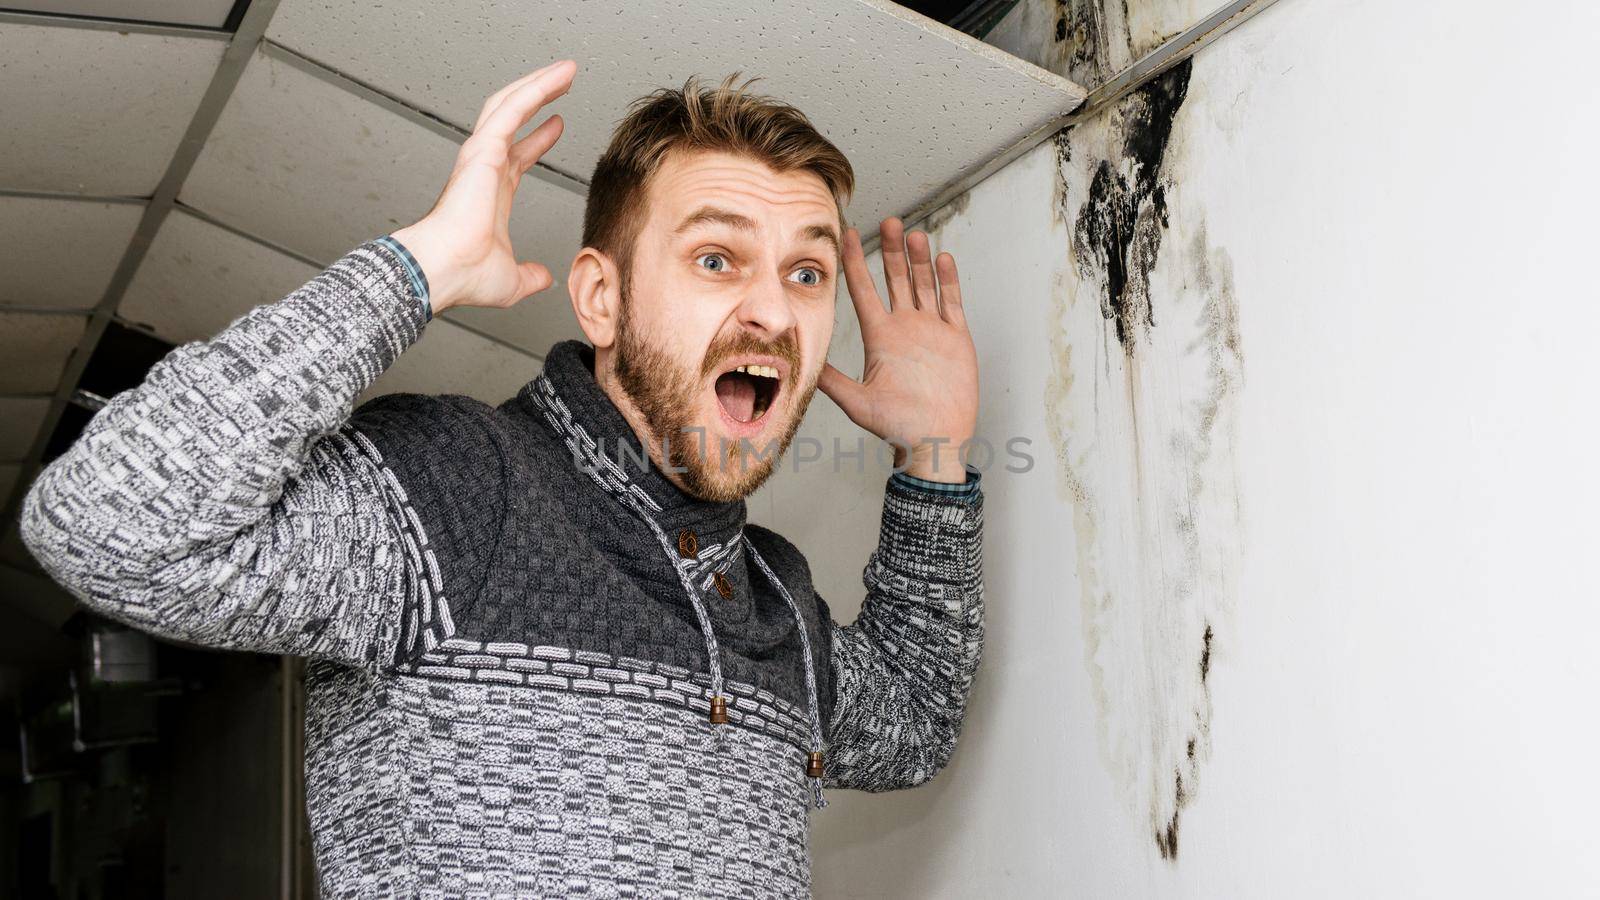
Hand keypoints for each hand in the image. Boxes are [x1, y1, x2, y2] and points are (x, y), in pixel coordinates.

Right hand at [390, 60, 576, 313]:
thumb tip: (543, 278)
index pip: (519, 156)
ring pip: (511, 103)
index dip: (538, 139)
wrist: (443, 270)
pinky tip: (558, 76)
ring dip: (539, 83)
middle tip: (562, 84)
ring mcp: (482, 155)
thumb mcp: (512, 278)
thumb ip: (530, 276)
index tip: (556, 125)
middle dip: (537, 98)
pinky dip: (537, 88)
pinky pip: (513, 108)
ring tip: (566, 69)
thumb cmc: (464, 275)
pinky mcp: (484, 148)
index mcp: (491, 193)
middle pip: (513, 119)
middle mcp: (485, 168)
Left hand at [819, 217, 978, 482]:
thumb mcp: (857, 401)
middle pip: (896, 278)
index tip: (846, 234)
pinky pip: (952, 302)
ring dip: (919, 259)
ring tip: (913, 234)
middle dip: (891, 250)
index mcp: (880, 336)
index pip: (864, 290)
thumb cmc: (896, 426)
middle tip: (889, 220)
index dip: (855, 262)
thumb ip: (831, 380)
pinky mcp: (956, 337)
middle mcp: (904, 327)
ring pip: (924, 284)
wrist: (934, 439)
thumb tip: (801, 363)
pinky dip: (948, 281)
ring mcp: (931, 330)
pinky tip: (943, 258)